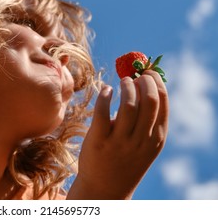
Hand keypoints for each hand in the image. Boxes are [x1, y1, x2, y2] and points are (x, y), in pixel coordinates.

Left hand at [67, 70, 168, 198]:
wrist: (105, 188)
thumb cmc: (125, 159)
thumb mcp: (144, 144)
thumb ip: (148, 120)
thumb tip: (144, 85)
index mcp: (156, 138)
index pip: (162, 101)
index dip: (156, 82)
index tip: (148, 72)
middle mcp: (141, 140)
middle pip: (149, 99)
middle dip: (143, 80)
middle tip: (133, 76)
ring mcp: (120, 141)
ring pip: (128, 104)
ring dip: (126, 86)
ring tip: (122, 82)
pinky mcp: (99, 141)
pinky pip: (102, 112)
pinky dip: (105, 95)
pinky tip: (106, 90)